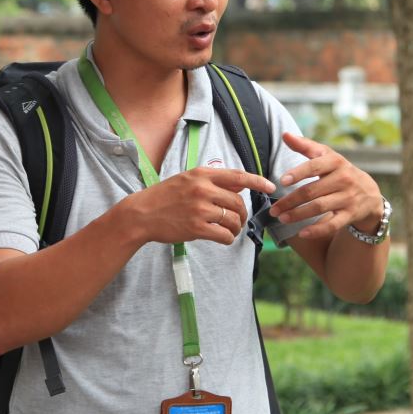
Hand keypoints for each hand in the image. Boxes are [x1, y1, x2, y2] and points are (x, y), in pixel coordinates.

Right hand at [124, 167, 275, 245]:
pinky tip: (222, 238)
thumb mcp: (187, 180)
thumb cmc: (164, 197)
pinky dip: (228, 238)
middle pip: (238, 202)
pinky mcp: (196, 228)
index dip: (258, 181)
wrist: (141, 214)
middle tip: (239, 220)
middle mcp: (202, 189)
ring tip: (230, 230)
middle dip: (243, 214)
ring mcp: (200, 209)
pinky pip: (224, 235)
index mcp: (201, 174)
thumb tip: (241, 183)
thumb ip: (213, 181)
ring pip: (233, 220)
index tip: (271, 187)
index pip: (238, 176)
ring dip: (236, 228)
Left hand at [267, 132, 384, 241]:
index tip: (281, 181)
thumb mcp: (327, 156)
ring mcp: (347, 198)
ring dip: (298, 215)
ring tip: (281, 218)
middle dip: (290, 201)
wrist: (369, 192)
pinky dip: (317, 230)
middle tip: (273, 209)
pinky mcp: (350, 215)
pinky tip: (301, 233)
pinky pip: (332, 225)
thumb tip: (284, 134)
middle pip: (312, 191)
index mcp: (336, 162)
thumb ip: (305, 146)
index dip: (298, 173)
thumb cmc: (339, 171)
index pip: (315, 166)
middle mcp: (343, 179)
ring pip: (319, 208)